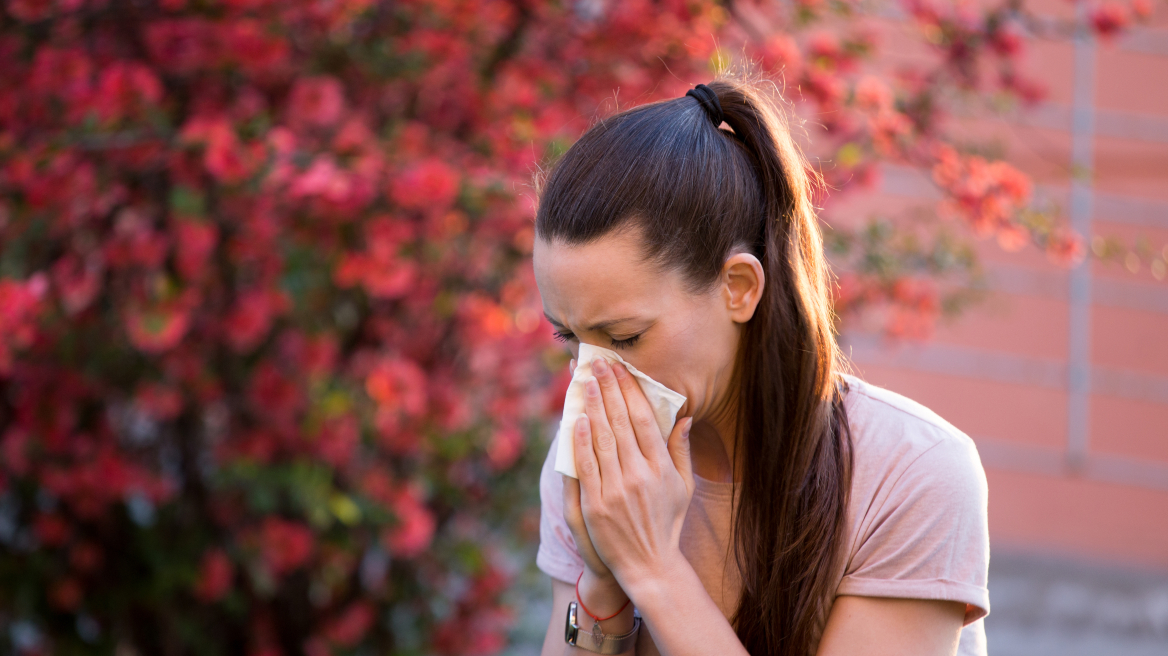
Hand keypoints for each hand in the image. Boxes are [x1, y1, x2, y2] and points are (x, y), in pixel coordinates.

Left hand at [570, 355, 694, 596]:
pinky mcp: (596, 506)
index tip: (620, 369)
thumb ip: (681, 450)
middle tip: (597, 364)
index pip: (643, 419)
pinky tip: (576, 419)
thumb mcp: (684, 487)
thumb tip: (684, 417)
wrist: (649, 564)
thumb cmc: (668, 522)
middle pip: (620, 423)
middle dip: (608, 389)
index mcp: (661, 468)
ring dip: (592, 407)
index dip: (630, 391)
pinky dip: (579, 441)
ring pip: (601, 439)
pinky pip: (586, 466)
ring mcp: (616, 490)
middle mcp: (639, 475)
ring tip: (586, 382)